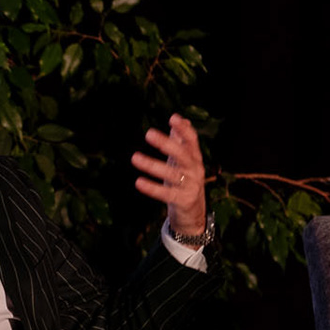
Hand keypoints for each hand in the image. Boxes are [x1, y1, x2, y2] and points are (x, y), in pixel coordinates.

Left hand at [131, 113, 206, 238]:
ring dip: (152, 165)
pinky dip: (152, 188)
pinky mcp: (183, 201)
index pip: (192, 141)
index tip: (173, 118)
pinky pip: (166, 194)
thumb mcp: (184, 161)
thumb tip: (181, 118)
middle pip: (182, 155)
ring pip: (171, 174)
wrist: (194, 211)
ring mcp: (190, 186)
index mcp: (195, 158)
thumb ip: (182, 141)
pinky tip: (138, 182)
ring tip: (134, 157)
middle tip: (148, 133)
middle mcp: (195, 170)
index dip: (184, 130)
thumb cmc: (185, 180)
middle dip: (166, 144)